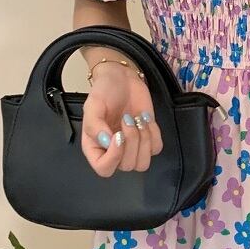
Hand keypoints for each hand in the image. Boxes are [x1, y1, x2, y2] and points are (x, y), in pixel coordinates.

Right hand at [80, 62, 163, 176]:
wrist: (121, 78)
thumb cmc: (103, 92)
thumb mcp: (93, 105)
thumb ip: (95, 125)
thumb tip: (107, 142)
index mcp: (95, 147)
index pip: (104, 169)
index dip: (114, 157)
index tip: (118, 135)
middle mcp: (113, 152)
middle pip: (127, 166)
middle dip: (132, 141)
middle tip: (127, 118)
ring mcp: (132, 147)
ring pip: (143, 163)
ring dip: (144, 140)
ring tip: (138, 120)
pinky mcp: (148, 139)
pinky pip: (156, 149)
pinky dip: (154, 134)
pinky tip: (145, 118)